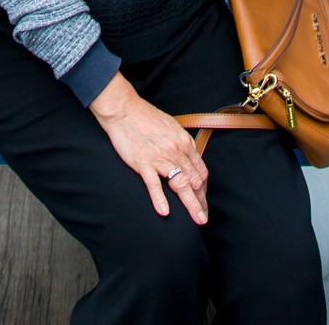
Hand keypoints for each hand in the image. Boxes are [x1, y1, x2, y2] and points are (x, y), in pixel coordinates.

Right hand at [89, 74, 207, 223]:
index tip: (203, 201)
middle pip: (195, 181)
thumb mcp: (171, 127)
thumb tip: (187, 161)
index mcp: (184, 142)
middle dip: (201, 202)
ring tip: (197, 219)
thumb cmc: (145, 117)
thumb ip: (180, 145)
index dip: (204, 189)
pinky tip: (165, 212)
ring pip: (181, 184)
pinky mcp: (143, 162)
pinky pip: (154, 184)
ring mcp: (160, 157)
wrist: (124, 109)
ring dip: (191, 205)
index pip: (201, 171)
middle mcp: (176, 150)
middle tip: (203, 218)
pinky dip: (160, 199)